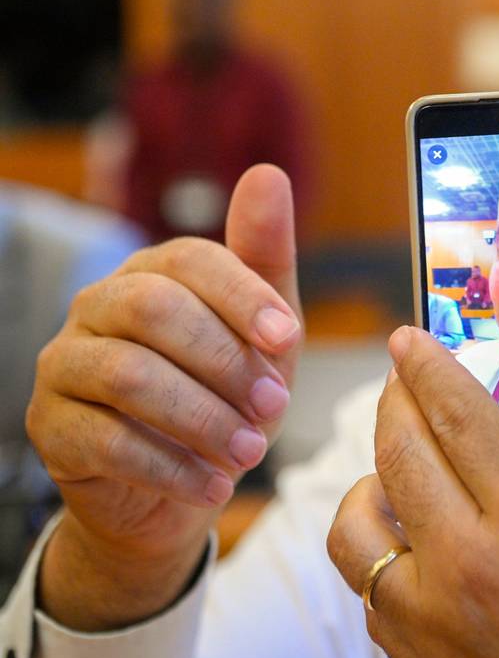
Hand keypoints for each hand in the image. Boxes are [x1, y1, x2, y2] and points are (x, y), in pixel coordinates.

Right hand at [26, 165, 302, 629]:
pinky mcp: (49, 427)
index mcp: (153, 271)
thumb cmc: (227, 392)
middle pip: (154, 310)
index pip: (192, 260)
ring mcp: (65, 364)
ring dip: (203, 419)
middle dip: (225, 362)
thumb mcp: (260, 331)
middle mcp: (99, 305)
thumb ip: (265, 258)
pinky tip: (213, 485)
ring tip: (252, 452)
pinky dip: (172, 467)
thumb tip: (268, 173)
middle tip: (274, 406)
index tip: (289, 338)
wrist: (180, 481)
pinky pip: (106, 442)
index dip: (243, 295)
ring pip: (129, 376)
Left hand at [328, 328, 498, 657]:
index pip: (459, 413)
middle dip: (395, 401)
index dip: (427, 364)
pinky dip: (383, 558)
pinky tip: (419, 548)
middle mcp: (474, 569)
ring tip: (400, 471)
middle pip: (399, 454)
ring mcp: (441, 628)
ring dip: (370, 485)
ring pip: (357, 532)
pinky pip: (374, 599)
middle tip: (404, 381)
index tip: (407, 338)